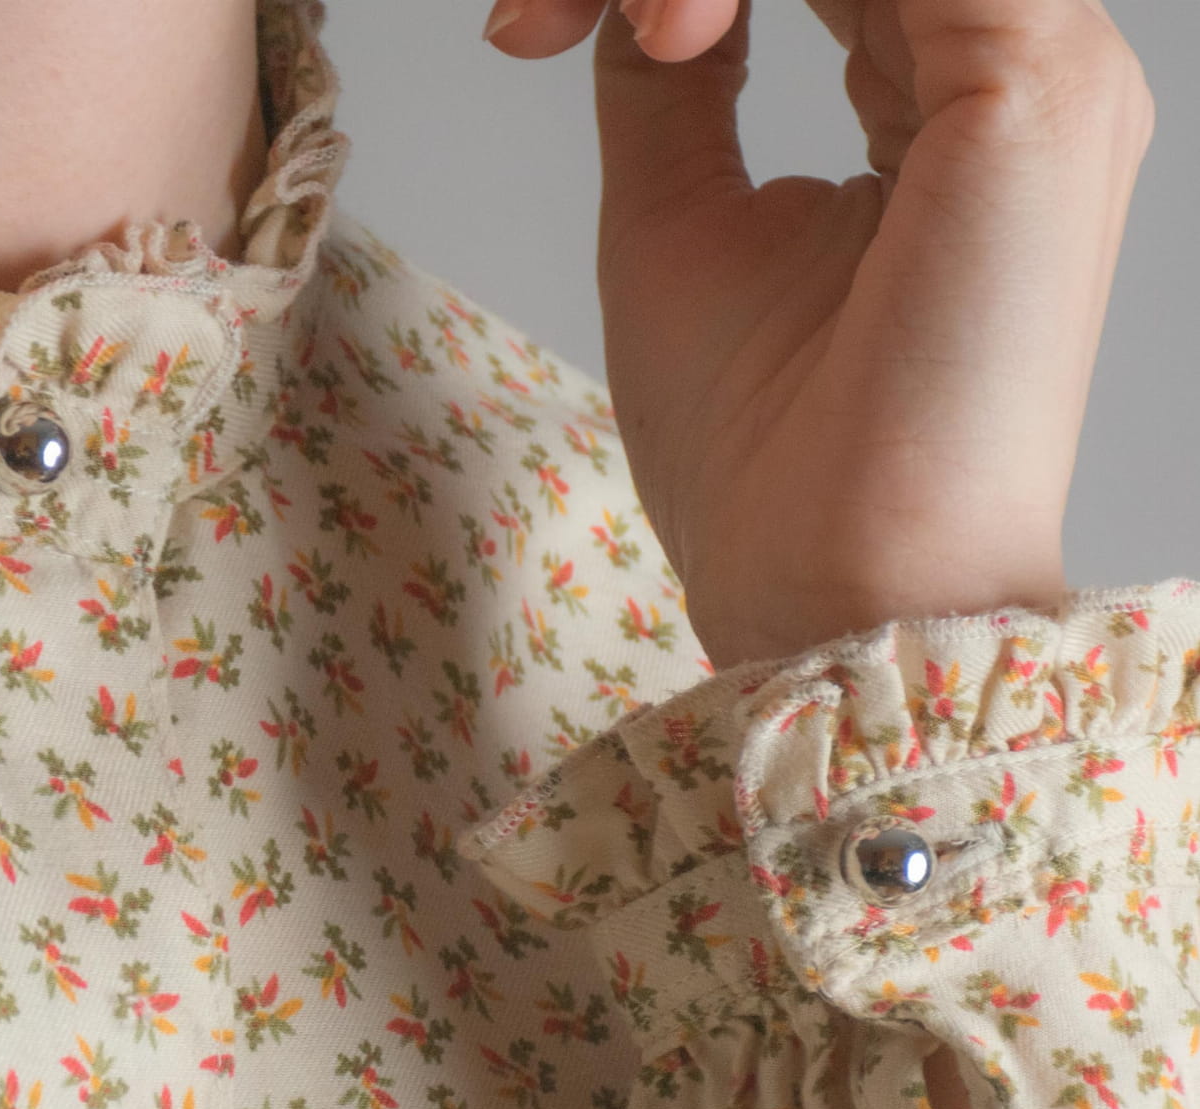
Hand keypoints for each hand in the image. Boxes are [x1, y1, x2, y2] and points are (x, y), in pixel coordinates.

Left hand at [482, 0, 1155, 671]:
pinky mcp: (1038, 81)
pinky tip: (680, 24)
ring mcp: (1043, 66)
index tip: (528, 32)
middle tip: (539, 18)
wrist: (827, 590)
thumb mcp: (679, 224)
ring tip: (634, 33)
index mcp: (951, 104)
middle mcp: (1015, 69)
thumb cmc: (762, 464)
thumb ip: (678, 80)